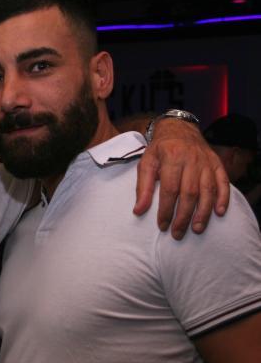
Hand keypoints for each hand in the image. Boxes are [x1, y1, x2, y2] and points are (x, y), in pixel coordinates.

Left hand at [133, 119, 229, 239]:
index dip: (166, 210)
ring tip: (196, 229)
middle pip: (189, 193)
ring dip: (203, 212)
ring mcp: (206, 162)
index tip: (162, 226)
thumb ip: (142, 187)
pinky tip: (219, 213)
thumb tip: (138, 211)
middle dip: (183, 216)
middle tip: (178, 233)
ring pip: (207, 190)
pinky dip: (223, 198)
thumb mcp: (146, 163)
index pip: (169, 189)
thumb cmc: (160, 150)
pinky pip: (223, 182)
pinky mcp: (217, 164)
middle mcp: (191, 160)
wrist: (178, 129)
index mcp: (171, 157)